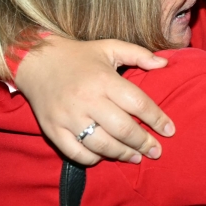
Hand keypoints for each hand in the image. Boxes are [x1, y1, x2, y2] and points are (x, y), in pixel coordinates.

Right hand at [13, 37, 172, 165]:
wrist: (35, 61)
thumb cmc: (79, 56)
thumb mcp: (109, 47)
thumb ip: (139, 54)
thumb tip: (165, 64)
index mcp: (103, 79)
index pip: (137, 102)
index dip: (157, 118)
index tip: (170, 130)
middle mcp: (87, 99)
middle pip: (122, 128)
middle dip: (144, 142)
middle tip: (156, 151)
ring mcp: (68, 117)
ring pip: (102, 145)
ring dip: (123, 154)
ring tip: (136, 156)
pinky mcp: (53, 130)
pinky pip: (77, 153)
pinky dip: (94, 158)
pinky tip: (105, 155)